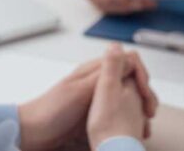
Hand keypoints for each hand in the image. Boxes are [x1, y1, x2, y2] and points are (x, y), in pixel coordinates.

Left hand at [18, 48, 157, 150]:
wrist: (33, 132)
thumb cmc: (51, 111)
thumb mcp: (80, 91)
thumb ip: (101, 74)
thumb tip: (120, 50)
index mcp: (94, 71)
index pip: (128, 62)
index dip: (141, 76)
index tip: (145, 95)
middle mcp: (98, 82)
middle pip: (131, 80)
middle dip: (144, 95)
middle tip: (150, 114)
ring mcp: (97, 98)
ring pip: (127, 97)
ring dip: (139, 108)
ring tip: (145, 125)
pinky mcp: (95, 114)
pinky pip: (118, 112)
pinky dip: (130, 119)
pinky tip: (132, 130)